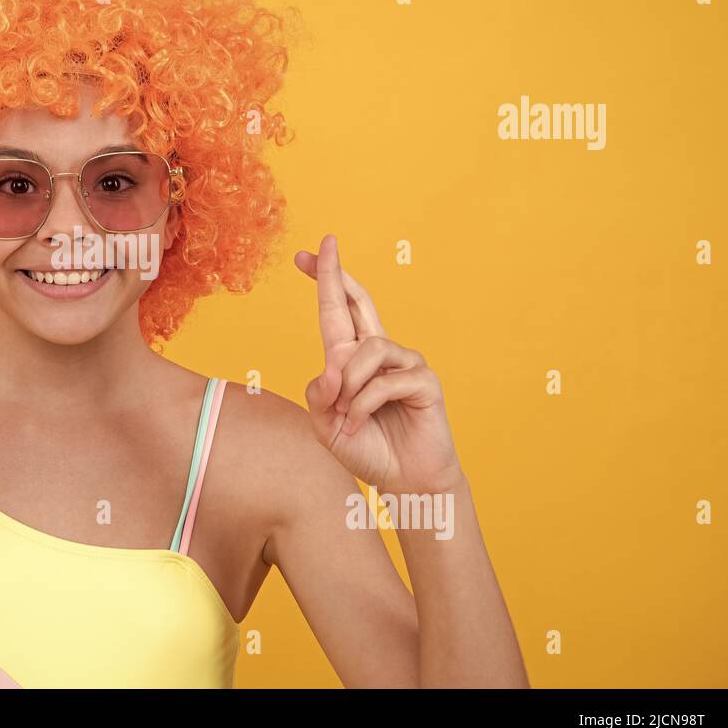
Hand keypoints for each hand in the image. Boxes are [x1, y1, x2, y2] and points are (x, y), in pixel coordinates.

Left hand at [297, 234, 460, 495]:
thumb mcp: (324, 423)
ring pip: (368, 349)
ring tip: (345, 415)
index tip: (303, 255)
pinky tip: (360, 424)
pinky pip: (385, 381)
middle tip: (325, 246)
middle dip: (337, 274)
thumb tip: (332, 368)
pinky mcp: (425, 381)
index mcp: (351, 359)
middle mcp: (378, 353)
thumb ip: (319, 392)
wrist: (402, 481)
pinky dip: (364, 405)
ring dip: (349, 385)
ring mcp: (404, 364)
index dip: (324, 281)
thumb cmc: (365, 448)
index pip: (336, 312)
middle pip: (359, 302)